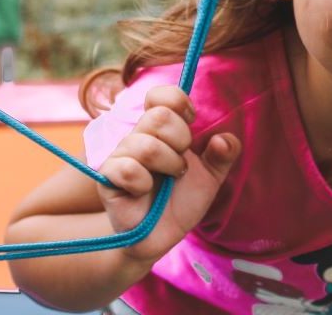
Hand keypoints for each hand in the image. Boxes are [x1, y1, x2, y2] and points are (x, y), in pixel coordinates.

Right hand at [97, 85, 239, 263]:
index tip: (192, 120)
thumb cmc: (182, 201)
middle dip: (181, 139)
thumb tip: (223, 138)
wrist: (162, 236)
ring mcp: (120, 156)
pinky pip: (125, 168)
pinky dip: (143, 181)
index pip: (160, 95)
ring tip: (171, 179)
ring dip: (168, 164)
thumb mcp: (211, 177)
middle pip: (159, 116)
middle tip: (182, 163)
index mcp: (160, 129)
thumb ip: (223, 155)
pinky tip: (145, 191)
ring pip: (145, 144)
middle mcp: (138, 137)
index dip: (179, 101)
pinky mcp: (108, 180)